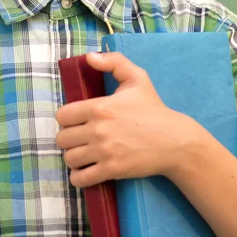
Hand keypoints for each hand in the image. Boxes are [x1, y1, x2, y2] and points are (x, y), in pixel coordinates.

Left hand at [55, 51, 203, 187]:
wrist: (174, 140)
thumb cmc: (153, 108)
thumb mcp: (137, 77)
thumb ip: (113, 62)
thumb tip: (89, 57)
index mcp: (99, 107)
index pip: (62, 116)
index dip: (66, 118)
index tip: (76, 120)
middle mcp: (98, 130)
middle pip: (62, 139)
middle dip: (68, 138)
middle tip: (79, 138)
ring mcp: (104, 152)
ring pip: (69, 158)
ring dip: (73, 157)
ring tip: (83, 153)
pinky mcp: (111, 170)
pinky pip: (81, 179)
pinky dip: (79, 177)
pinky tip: (86, 170)